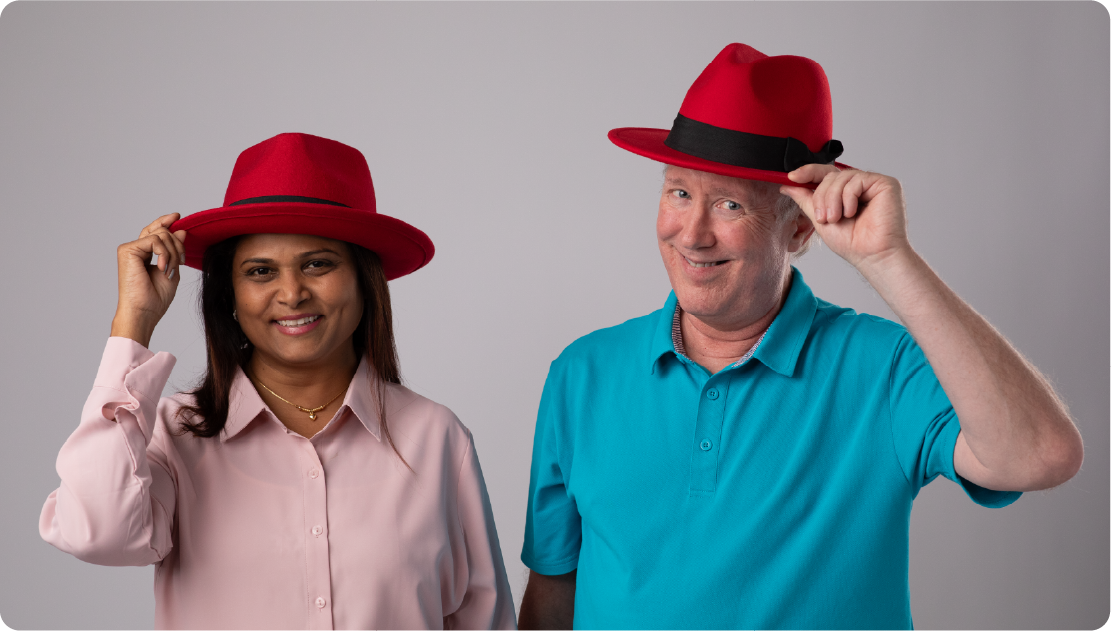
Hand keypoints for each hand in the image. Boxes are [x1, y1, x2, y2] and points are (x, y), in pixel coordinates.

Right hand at [110, 214, 186, 346]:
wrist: (144, 311)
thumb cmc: (156, 298)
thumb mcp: (172, 269)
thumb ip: (175, 250)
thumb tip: (180, 229)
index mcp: (144, 254)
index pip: (155, 232)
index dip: (166, 222)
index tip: (178, 216)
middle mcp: (136, 249)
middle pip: (161, 231)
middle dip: (177, 244)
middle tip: (181, 261)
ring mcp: (130, 249)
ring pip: (161, 235)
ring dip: (173, 252)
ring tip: (170, 270)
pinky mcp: (127, 250)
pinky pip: (155, 240)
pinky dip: (165, 253)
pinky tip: (163, 268)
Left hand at [780, 164, 910, 271]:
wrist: (872, 255)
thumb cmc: (852, 242)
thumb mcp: (820, 218)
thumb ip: (806, 199)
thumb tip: (788, 186)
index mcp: (846, 192)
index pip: (825, 174)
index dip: (808, 172)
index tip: (792, 177)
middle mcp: (860, 185)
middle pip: (830, 175)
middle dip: (820, 197)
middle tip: (823, 218)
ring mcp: (873, 183)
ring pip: (840, 178)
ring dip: (832, 200)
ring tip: (835, 219)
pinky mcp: (885, 184)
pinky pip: (856, 180)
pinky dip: (848, 198)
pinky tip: (852, 213)